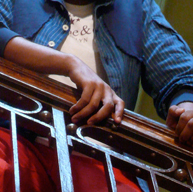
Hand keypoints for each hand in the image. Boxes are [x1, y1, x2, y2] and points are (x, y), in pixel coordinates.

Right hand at [3, 37, 123, 125]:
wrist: (76, 67)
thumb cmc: (85, 84)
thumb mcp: (95, 93)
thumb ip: (98, 103)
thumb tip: (93, 121)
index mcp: (110, 93)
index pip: (120, 103)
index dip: (120, 113)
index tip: (117, 123)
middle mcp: (107, 89)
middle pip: (107, 106)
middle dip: (98, 117)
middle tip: (89, 123)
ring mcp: (98, 85)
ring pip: (93, 105)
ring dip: (83, 114)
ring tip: (74, 118)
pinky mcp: (89, 83)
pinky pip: (84, 99)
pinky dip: (77, 107)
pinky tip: (72, 110)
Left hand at [166, 101, 192, 148]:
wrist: (185, 128)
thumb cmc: (177, 123)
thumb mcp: (171, 117)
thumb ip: (173, 111)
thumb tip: (181, 110)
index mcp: (189, 113)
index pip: (184, 117)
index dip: (179, 127)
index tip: (176, 134)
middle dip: (185, 134)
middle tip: (181, 139)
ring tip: (188, 142)